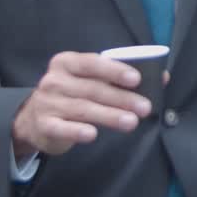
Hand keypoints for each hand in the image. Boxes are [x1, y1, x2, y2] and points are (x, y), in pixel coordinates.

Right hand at [12, 52, 151, 157]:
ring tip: (131, 122)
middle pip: (93, 89)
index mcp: (67, 62)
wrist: (34, 120)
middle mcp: (54, 80)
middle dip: (122, 98)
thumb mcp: (91, 81)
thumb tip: (162, 77)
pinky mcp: (43, 125)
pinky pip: (62, 127)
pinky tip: (92, 134)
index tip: (136, 79)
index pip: (92, 63)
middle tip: (145, 107)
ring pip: (83, 108)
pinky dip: (77, 131)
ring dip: (110, 116)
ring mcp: (47, 103)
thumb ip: (121, 77)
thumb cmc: (72, 95)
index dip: (115, 70)